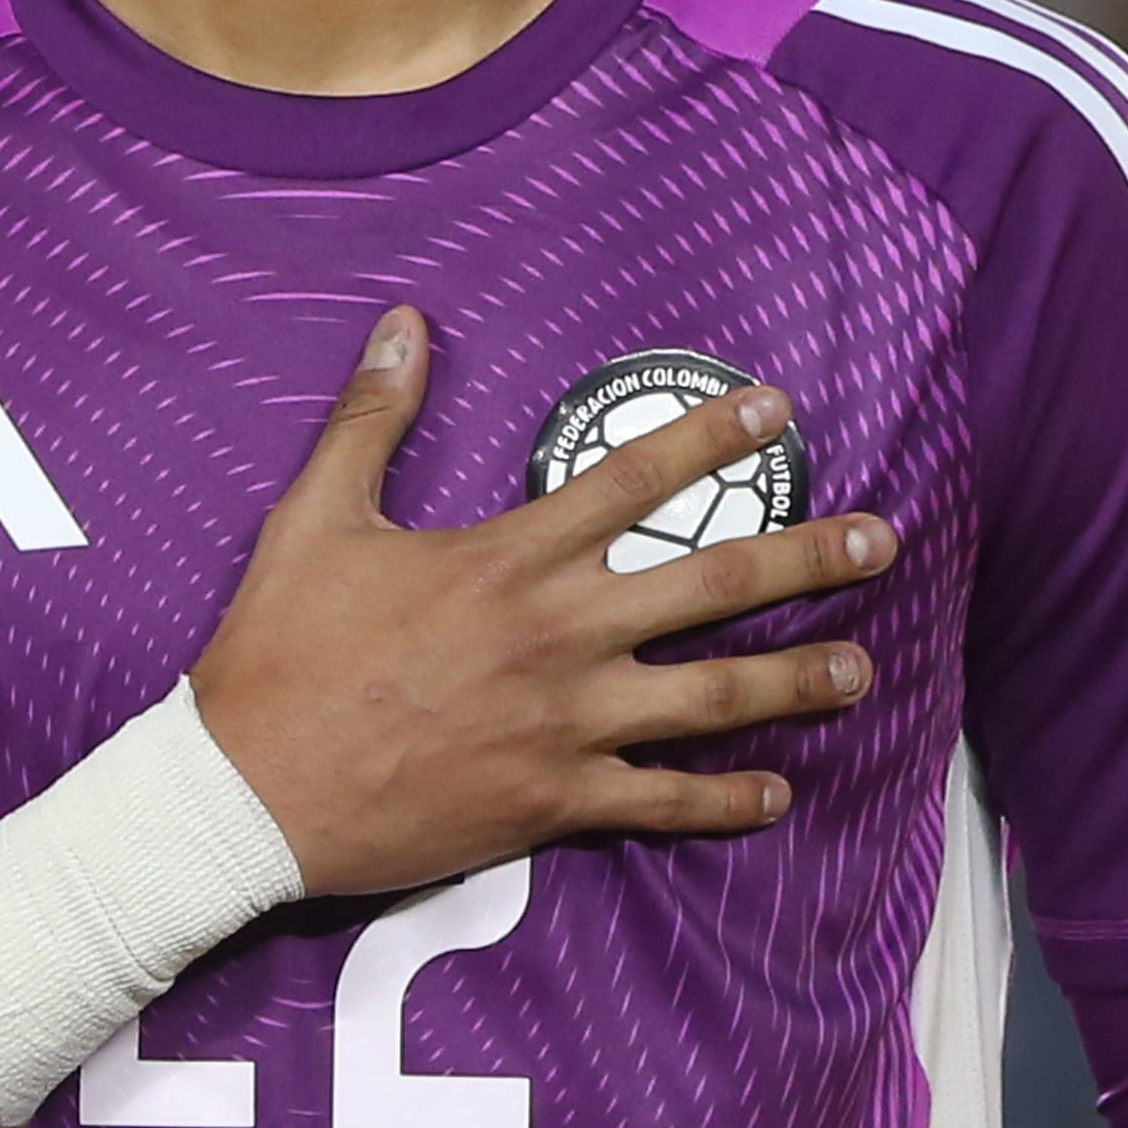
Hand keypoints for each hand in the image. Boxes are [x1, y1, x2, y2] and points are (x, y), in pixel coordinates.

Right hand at [192, 305, 896, 900]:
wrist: (247, 790)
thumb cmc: (279, 651)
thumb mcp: (314, 517)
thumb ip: (372, 418)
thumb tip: (403, 323)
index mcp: (510, 559)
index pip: (635, 478)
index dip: (713, 436)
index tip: (777, 410)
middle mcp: (559, 636)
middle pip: (712, 585)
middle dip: (808, 558)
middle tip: (880, 542)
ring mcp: (566, 726)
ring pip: (713, 701)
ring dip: (797, 682)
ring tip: (863, 668)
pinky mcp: (553, 803)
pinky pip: (661, 804)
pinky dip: (725, 803)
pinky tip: (776, 794)